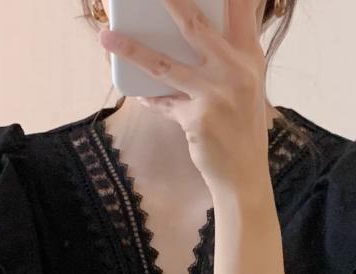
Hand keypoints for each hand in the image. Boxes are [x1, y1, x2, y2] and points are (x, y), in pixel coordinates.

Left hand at [98, 0, 271, 190]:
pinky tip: (136, 90)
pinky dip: (148, 97)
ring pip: (164, 64)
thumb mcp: (247, 85)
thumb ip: (228, 55)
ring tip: (106, 36)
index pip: (240, 9)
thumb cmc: (242, 127)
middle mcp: (235, 71)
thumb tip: (191, 28)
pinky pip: (162, 102)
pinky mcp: (197, 118)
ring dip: (131, 50)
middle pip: (195, 26)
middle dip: (169, 2)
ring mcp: (215, 94)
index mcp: (250, 57)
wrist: (244, 174)